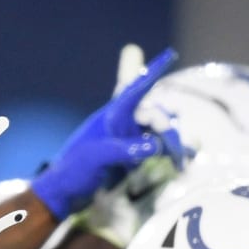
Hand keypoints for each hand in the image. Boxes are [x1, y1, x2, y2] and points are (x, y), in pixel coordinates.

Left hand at [31, 47, 183, 220]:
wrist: (63, 194)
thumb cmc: (72, 171)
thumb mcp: (95, 158)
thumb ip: (124, 150)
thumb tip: (155, 146)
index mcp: (111, 116)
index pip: (135, 89)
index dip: (153, 71)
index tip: (170, 54)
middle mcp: (122, 122)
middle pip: (154, 115)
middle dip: (167, 130)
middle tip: (174, 151)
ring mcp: (128, 136)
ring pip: (158, 131)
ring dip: (172, 142)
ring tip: (183, 159)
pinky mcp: (131, 152)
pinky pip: (156, 146)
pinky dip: (169, 151)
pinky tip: (185, 158)